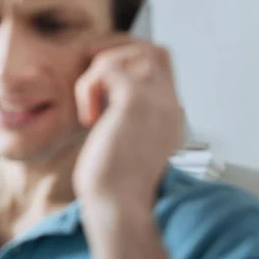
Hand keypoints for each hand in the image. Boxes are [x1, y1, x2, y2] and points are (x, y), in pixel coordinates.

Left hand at [73, 36, 182, 210]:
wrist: (118, 208)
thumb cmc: (113, 187)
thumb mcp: (124, 147)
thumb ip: (123, 122)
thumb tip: (103, 108)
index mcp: (169, 117)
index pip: (162, 66)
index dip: (130, 61)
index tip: (100, 76)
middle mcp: (170, 106)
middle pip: (155, 50)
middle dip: (119, 53)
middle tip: (92, 75)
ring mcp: (157, 102)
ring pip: (134, 52)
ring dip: (102, 71)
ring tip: (91, 107)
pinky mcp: (136, 103)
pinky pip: (109, 68)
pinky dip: (89, 86)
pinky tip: (88, 117)